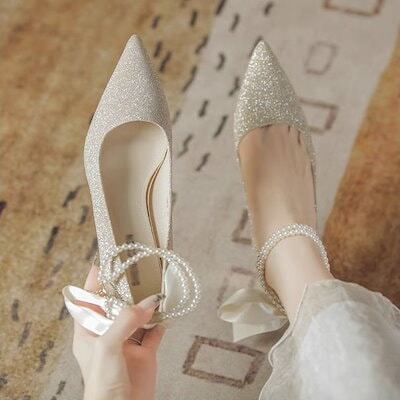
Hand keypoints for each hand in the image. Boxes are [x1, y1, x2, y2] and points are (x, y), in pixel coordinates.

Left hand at [72, 265, 164, 399]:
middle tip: (137, 271)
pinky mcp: (145, 352)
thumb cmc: (102, 386)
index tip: (103, 263)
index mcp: (89, 332)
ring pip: (138, 315)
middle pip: (116, 305)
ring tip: (155, 287)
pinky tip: (166, 312)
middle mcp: (108, 334)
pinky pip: (155, 331)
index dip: (94, 282)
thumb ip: (126, 320)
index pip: (88, 301)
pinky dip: (161, 321)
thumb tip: (148, 302)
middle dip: (126, 289)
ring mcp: (127, 342)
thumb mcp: (107, 346)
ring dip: (146, 304)